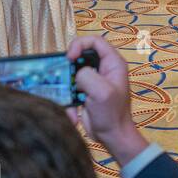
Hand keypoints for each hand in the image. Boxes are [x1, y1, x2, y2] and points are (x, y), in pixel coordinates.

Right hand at [0, 38, 150, 167]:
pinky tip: (74, 116)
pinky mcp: (84, 93)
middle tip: (65, 80)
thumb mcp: (102, 92)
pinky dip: (68, 103)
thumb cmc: (112, 114)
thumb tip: (76, 73)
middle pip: (80, 56)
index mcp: (112, 63)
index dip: (79, 44)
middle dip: (69, 68)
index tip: (69, 57)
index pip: (95, 41)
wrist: (112, 136)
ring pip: (72, 73)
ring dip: (67, 88)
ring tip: (71, 100)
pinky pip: (70, 90)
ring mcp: (93, 81)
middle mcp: (102, 69)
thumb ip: (87, 76)